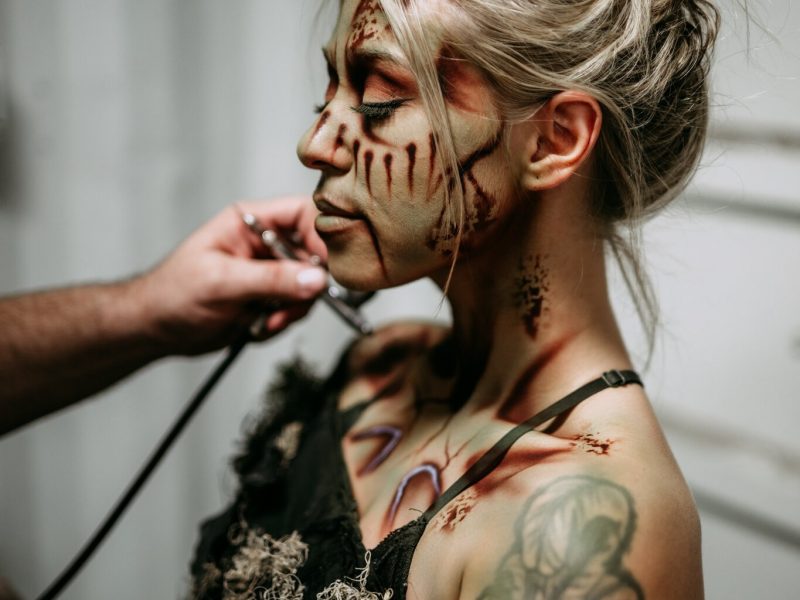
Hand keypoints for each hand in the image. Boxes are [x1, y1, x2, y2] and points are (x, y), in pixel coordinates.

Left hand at [133, 197, 327, 355]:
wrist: (156, 329)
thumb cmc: (173, 294)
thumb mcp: (221, 282)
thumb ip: (270, 280)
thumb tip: (316, 279)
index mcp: (251, 221)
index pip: (303, 213)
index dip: (322, 236)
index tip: (324, 268)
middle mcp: (266, 243)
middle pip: (315, 254)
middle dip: (306, 285)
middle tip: (289, 306)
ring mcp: (271, 271)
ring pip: (310, 286)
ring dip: (293, 309)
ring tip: (265, 321)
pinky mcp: (271, 297)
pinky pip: (297, 308)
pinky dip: (283, 322)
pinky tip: (257, 327)